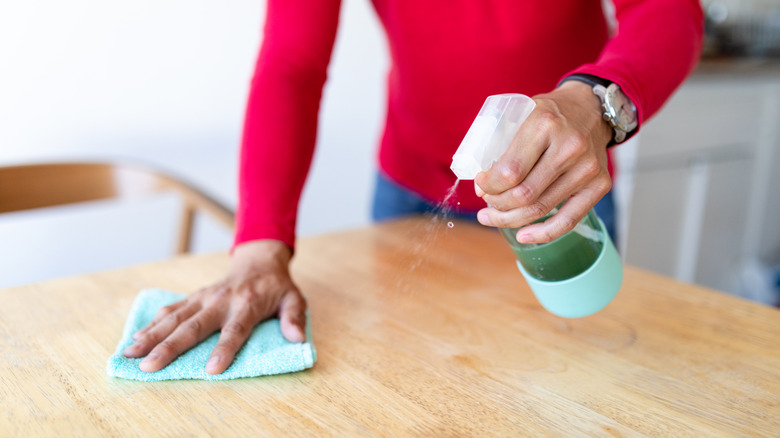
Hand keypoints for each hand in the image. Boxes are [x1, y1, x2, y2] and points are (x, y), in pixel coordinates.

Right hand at [122, 239, 306, 374]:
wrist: (259, 261)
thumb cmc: (277, 287)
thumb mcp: (294, 299)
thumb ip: (294, 318)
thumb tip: (297, 338)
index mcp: (248, 303)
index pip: (235, 329)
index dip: (224, 349)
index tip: (212, 369)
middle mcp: (221, 300)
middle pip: (194, 326)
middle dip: (170, 347)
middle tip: (150, 365)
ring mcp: (204, 297)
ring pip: (174, 317)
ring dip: (151, 336)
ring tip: (130, 354)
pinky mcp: (194, 297)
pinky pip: (170, 310)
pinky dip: (151, 324)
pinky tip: (134, 338)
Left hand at [474, 81, 613, 242]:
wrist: (591, 108)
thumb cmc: (549, 114)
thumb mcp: (522, 113)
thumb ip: (501, 143)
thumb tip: (482, 187)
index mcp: (544, 124)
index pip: (509, 171)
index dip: (489, 185)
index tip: (481, 184)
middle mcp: (569, 147)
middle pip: (524, 194)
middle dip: (496, 205)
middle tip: (486, 204)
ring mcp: (587, 168)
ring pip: (540, 209)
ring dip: (511, 219)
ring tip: (493, 218)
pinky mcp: (600, 185)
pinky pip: (569, 220)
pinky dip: (543, 233)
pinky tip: (523, 236)